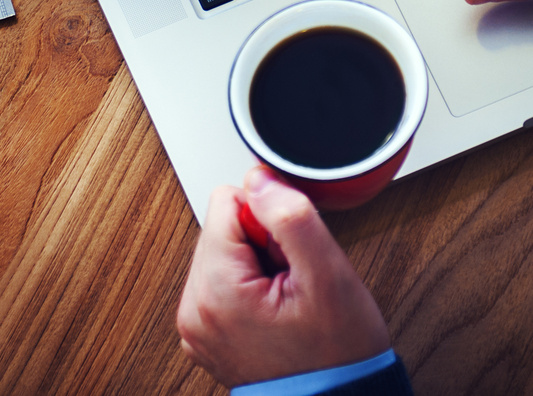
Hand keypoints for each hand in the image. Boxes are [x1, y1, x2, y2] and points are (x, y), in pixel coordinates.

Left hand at [176, 167, 390, 386]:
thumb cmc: (338, 355)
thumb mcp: (328, 275)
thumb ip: (290, 216)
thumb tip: (258, 178)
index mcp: (214, 292)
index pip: (227, 201)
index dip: (270, 221)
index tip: (291, 258)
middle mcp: (194, 311)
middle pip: (222, 227)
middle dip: (263, 244)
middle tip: (293, 283)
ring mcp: (197, 326)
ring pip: (224, 252)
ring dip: (259, 265)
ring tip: (287, 299)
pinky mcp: (207, 334)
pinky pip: (223, 282)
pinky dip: (252, 287)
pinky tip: (278, 310)